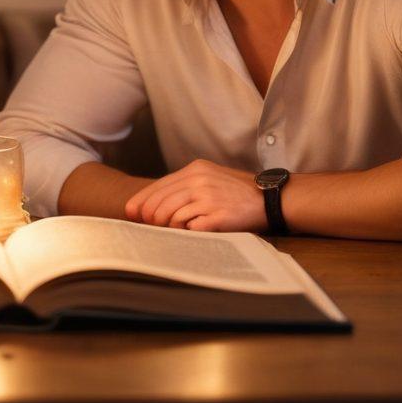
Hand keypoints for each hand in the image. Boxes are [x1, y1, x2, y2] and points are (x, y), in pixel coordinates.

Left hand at [124, 159, 266, 232]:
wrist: (270, 198)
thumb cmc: (237, 192)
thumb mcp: (210, 178)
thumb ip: (185, 186)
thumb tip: (155, 204)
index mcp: (195, 169)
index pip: (160, 185)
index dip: (142, 200)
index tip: (131, 212)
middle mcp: (199, 180)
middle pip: (161, 202)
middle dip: (150, 217)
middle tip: (149, 226)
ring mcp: (208, 198)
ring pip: (172, 215)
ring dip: (168, 226)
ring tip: (173, 230)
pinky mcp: (217, 216)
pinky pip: (190, 227)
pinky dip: (186, 232)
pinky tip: (191, 233)